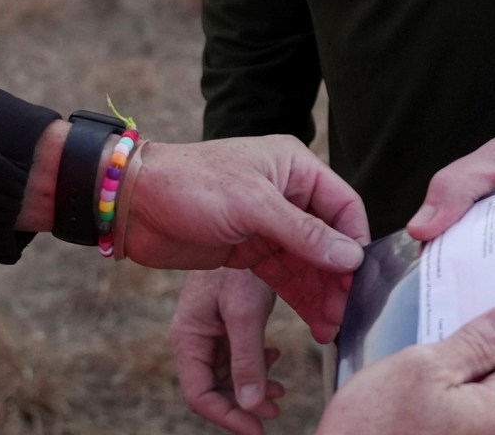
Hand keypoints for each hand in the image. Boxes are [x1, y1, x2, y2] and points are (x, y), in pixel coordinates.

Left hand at [121, 135, 366, 337]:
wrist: (134, 204)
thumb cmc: (189, 186)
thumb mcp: (251, 205)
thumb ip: (303, 233)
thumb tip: (351, 258)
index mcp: (293, 166)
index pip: (344, 204)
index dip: (356, 241)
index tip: (360, 279)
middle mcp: (286, 193)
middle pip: (329, 239)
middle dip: (338, 277)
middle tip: (344, 314)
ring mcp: (268, 223)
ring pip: (309, 263)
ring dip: (322, 294)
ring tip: (331, 328)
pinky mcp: (249, 250)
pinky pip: (285, 276)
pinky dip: (301, 298)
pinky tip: (315, 322)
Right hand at [171, 267, 285, 434]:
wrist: (242, 222)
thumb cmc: (236, 264)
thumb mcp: (243, 312)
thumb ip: (247, 360)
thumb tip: (252, 406)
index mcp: (188, 337)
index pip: (199, 395)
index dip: (228, 417)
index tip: (258, 428)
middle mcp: (196, 337)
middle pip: (215, 389)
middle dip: (244, 404)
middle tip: (275, 411)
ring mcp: (211, 329)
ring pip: (230, 373)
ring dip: (254, 385)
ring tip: (280, 391)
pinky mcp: (227, 319)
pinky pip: (239, 354)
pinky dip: (258, 363)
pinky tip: (275, 358)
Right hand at [315, 302, 494, 434]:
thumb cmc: (374, 430)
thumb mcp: (421, 367)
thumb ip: (475, 343)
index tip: (477, 324)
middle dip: (472, 360)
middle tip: (434, 345)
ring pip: (478, 403)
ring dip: (451, 383)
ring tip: (412, 377)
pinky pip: (460, 422)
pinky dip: (440, 406)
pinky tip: (408, 401)